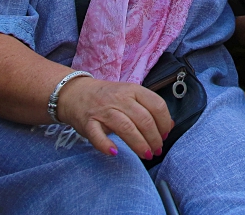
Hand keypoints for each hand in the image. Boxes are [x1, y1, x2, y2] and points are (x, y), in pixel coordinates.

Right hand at [56, 77, 172, 159]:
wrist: (74, 93)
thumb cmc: (107, 97)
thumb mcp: (130, 96)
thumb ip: (149, 108)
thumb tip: (169, 126)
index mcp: (133, 89)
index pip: (157, 105)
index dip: (164, 123)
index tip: (165, 135)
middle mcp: (119, 98)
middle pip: (144, 119)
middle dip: (154, 139)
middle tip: (156, 150)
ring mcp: (103, 110)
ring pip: (126, 128)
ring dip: (139, 144)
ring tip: (146, 155)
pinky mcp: (88, 122)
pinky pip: (97, 136)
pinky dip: (106, 145)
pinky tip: (114, 152)